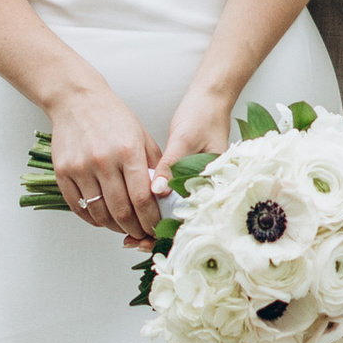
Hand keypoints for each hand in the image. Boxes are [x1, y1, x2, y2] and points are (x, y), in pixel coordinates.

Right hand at [44, 77, 163, 245]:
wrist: (76, 100)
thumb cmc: (113, 117)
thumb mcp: (142, 136)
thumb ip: (154, 167)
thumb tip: (164, 198)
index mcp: (128, 151)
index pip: (142, 199)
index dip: (151, 221)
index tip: (155, 228)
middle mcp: (103, 161)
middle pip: (122, 212)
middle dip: (135, 229)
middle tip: (141, 234)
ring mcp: (80, 168)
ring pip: (100, 213)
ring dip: (114, 227)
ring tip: (123, 227)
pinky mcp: (63, 172)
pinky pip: (79, 207)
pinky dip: (92, 219)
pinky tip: (102, 218)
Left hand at [133, 81, 235, 244]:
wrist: (211, 102)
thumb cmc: (202, 117)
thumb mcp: (184, 140)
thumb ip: (170, 165)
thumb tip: (157, 190)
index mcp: (211, 183)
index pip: (188, 219)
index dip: (165, 234)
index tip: (142, 239)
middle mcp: (206, 190)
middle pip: (181, 224)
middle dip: (156, 236)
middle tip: (131, 241)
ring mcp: (197, 186)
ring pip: (176, 217)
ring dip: (154, 226)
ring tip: (131, 235)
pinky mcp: (188, 181)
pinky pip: (172, 203)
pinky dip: (156, 211)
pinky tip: (139, 214)